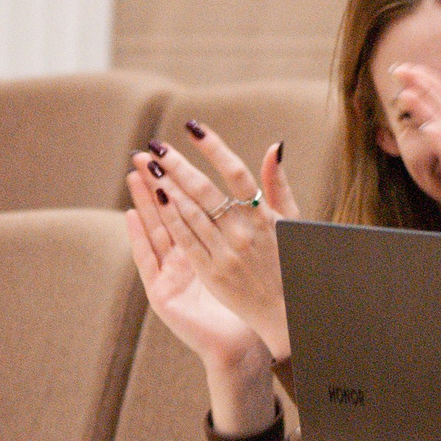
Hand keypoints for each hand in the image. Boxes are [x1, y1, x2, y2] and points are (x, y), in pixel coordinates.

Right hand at [121, 167, 278, 436]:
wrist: (265, 333)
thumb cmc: (270, 285)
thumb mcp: (275, 234)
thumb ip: (274, 193)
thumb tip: (276, 146)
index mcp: (216, 241)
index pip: (194, 201)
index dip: (183, 175)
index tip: (175, 149)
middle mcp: (194, 254)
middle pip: (173, 210)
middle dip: (160, 179)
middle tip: (145, 151)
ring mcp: (177, 273)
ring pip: (157, 229)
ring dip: (144, 200)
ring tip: (133, 173)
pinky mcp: (166, 294)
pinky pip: (150, 260)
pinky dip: (139, 237)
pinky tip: (130, 215)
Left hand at [126, 124, 300, 357]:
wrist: (288, 312)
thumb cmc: (292, 262)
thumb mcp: (292, 222)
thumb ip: (278, 184)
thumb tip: (273, 146)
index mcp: (267, 217)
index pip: (236, 173)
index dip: (213, 148)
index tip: (193, 127)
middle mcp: (246, 232)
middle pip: (206, 190)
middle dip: (177, 165)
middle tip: (156, 146)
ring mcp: (228, 253)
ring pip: (191, 213)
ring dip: (166, 186)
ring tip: (148, 166)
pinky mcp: (212, 272)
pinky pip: (186, 240)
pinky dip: (170, 217)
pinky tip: (157, 198)